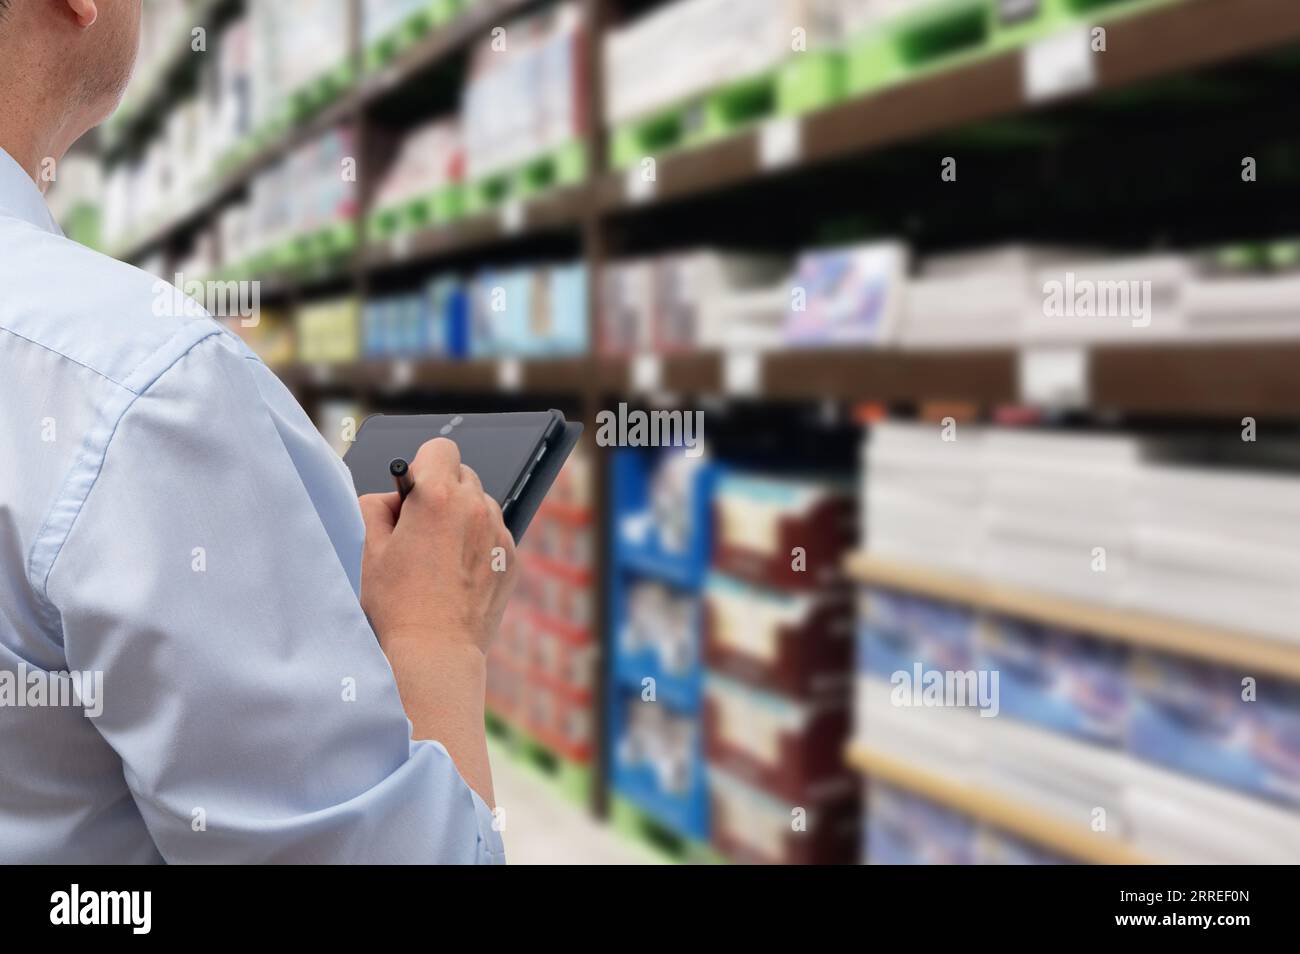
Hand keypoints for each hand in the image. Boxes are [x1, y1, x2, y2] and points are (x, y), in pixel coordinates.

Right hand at [358, 437, 517, 656]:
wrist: (434, 651)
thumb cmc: (396, 603)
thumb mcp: (369, 548)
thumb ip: (378, 507)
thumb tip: (392, 498)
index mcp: (437, 496)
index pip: (440, 448)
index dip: (422, 465)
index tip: (413, 488)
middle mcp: (474, 507)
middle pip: (463, 474)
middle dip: (442, 491)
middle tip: (420, 525)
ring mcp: (498, 533)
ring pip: (481, 505)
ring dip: (463, 517)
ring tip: (439, 556)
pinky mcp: (511, 559)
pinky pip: (494, 535)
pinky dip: (478, 544)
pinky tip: (458, 573)